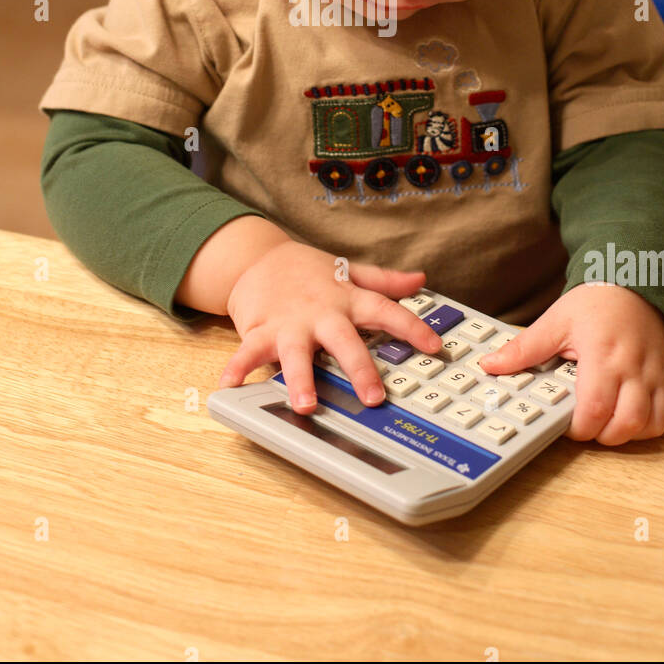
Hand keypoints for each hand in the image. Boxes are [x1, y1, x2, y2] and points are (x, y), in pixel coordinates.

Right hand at [218, 241, 443, 412]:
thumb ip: (383, 280)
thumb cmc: (307, 272)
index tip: (434, 346)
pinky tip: (229, 387)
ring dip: (300, 379)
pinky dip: (236, 369)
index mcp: (346, 300)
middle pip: (343, 341)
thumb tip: (419, 279)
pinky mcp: (259, 330)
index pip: (385, 312)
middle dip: (359, 368)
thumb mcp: (348, 271)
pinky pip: (246, 352)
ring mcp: (289, 324)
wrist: (257, 258)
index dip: (412, 328)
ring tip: (306, 404)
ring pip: (296, 353)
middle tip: (373, 397)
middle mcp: (321, 314)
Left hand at [475, 282, 663, 444]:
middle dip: (605, 437)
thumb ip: (524, 348)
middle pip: (628, 424)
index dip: (578, 428)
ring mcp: (655, 373)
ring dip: (633, 433)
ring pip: (654, 423)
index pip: (594, 409)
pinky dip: (660, 421)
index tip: (566, 423)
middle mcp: (633, 369)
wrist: (631, 280)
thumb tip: (490, 366)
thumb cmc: (594, 302)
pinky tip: (640, 415)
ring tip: (612, 423)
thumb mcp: (555, 321)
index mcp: (602, 357)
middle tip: (588, 426)